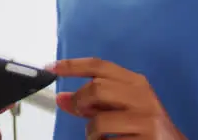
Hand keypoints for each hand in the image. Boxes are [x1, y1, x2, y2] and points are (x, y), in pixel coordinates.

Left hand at [49, 58, 184, 139]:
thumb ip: (92, 102)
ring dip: (92, 132)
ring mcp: (146, 120)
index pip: (99, 66)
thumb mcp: (119, 108)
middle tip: (81, 112)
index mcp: (136, 83)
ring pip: (100, 120)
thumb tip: (62, 98)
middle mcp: (143, 97)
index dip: (72, 65)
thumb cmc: (144, 127)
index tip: (52, 67)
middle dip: (81, 101)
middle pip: (97, 88)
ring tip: (100, 136)